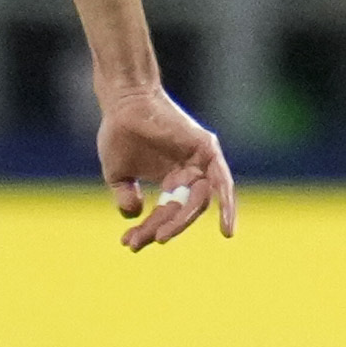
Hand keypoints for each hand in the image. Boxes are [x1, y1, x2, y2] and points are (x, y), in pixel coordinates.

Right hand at [98, 86, 237, 249]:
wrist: (123, 103)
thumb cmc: (119, 134)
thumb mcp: (119, 174)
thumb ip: (126, 196)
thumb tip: (133, 215)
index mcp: (172, 181)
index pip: (166, 213)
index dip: (149, 230)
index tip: (131, 243)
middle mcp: (190, 173)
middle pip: (185, 210)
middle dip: (166, 227)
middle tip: (150, 238)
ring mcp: (199, 161)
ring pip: (202, 200)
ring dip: (185, 220)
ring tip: (164, 236)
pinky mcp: (206, 149)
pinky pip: (222, 181)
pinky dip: (227, 204)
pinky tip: (226, 229)